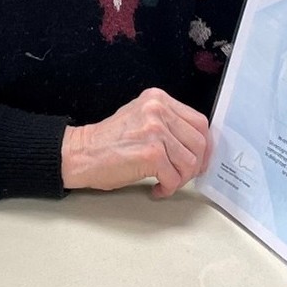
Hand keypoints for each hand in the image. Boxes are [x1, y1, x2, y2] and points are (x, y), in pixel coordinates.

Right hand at [61, 87, 209, 197]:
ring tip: (167, 182)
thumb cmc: (109, 141)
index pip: (198, 121)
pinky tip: (157, 188)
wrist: (82, 153)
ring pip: (190, 161)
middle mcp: (158, 109)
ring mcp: (155, 130)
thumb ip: (167, 122)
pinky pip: (174, 177)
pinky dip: (169, 188)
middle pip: (199, 141)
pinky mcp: (151, 154)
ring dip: (181, 178)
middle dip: (195, 164)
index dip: (204, 145)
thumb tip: (195, 143)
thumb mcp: (141, 117)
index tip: (200, 158)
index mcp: (158, 98)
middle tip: (184, 175)